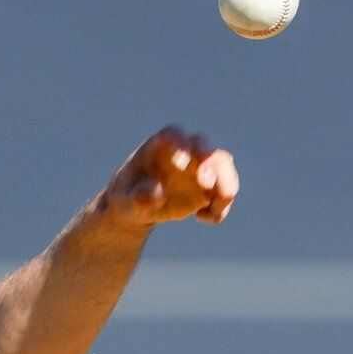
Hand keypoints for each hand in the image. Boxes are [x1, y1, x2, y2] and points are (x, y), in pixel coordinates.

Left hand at [95, 127, 239, 230]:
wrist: (137, 206)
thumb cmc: (128, 197)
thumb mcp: (127, 201)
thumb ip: (139, 196)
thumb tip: (158, 193)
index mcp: (159, 145)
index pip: (173, 135)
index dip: (180, 145)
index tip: (180, 163)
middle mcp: (184, 149)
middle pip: (202, 145)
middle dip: (208, 162)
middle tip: (206, 184)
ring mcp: (199, 165)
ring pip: (222, 165)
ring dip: (226, 184)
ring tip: (215, 211)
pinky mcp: (209, 185)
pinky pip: (224, 191)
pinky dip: (221, 205)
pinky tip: (205, 218)